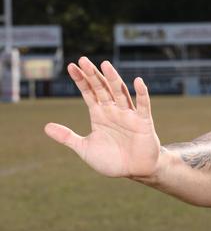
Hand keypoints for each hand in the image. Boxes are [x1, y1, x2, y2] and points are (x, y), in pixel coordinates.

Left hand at [44, 57, 160, 177]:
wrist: (134, 171)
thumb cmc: (112, 160)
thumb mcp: (85, 148)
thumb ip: (68, 137)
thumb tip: (46, 127)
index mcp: (99, 115)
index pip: (89, 93)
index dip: (81, 80)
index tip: (71, 66)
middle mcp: (113, 111)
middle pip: (102, 88)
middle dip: (93, 75)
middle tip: (83, 60)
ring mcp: (128, 115)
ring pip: (120, 93)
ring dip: (113, 79)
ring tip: (105, 65)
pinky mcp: (143, 122)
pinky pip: (143, 106)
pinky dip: (141, 94)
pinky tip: (138, 81)